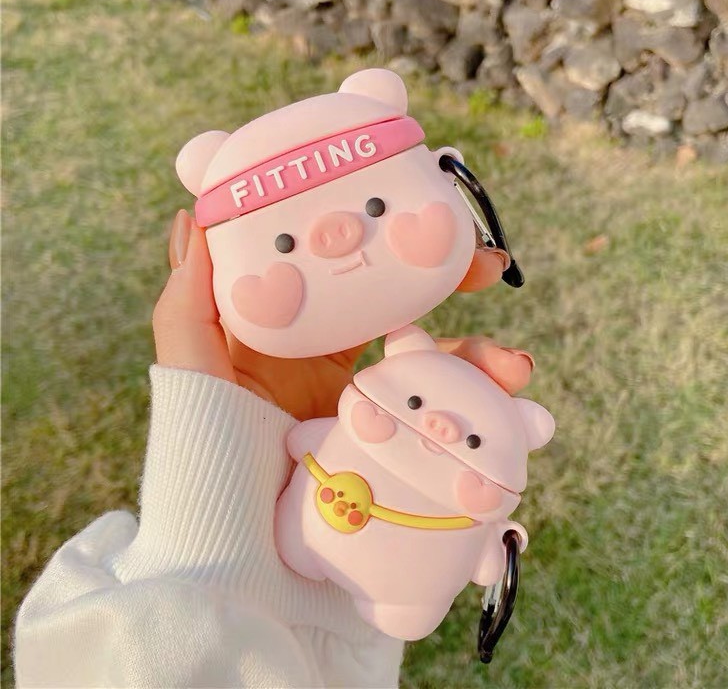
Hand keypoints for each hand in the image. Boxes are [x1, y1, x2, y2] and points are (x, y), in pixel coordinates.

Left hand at [153, 211, 533, 420]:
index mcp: (293, 327)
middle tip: (489, 267)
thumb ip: (189, 296)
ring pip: (434, 363)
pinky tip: (507, 413)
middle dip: (453, 284)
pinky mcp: (388, 440)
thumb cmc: (204, 440)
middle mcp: (331, 358)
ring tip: (515, 367)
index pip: (347, 270)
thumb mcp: (191, 362)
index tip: (425, 221)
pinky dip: (479, 410)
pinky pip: (439, 414)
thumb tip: (197, 217)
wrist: (235, 532)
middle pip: (404, 306)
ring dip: (483, 357)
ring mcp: (364, 399)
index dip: (387, 243)